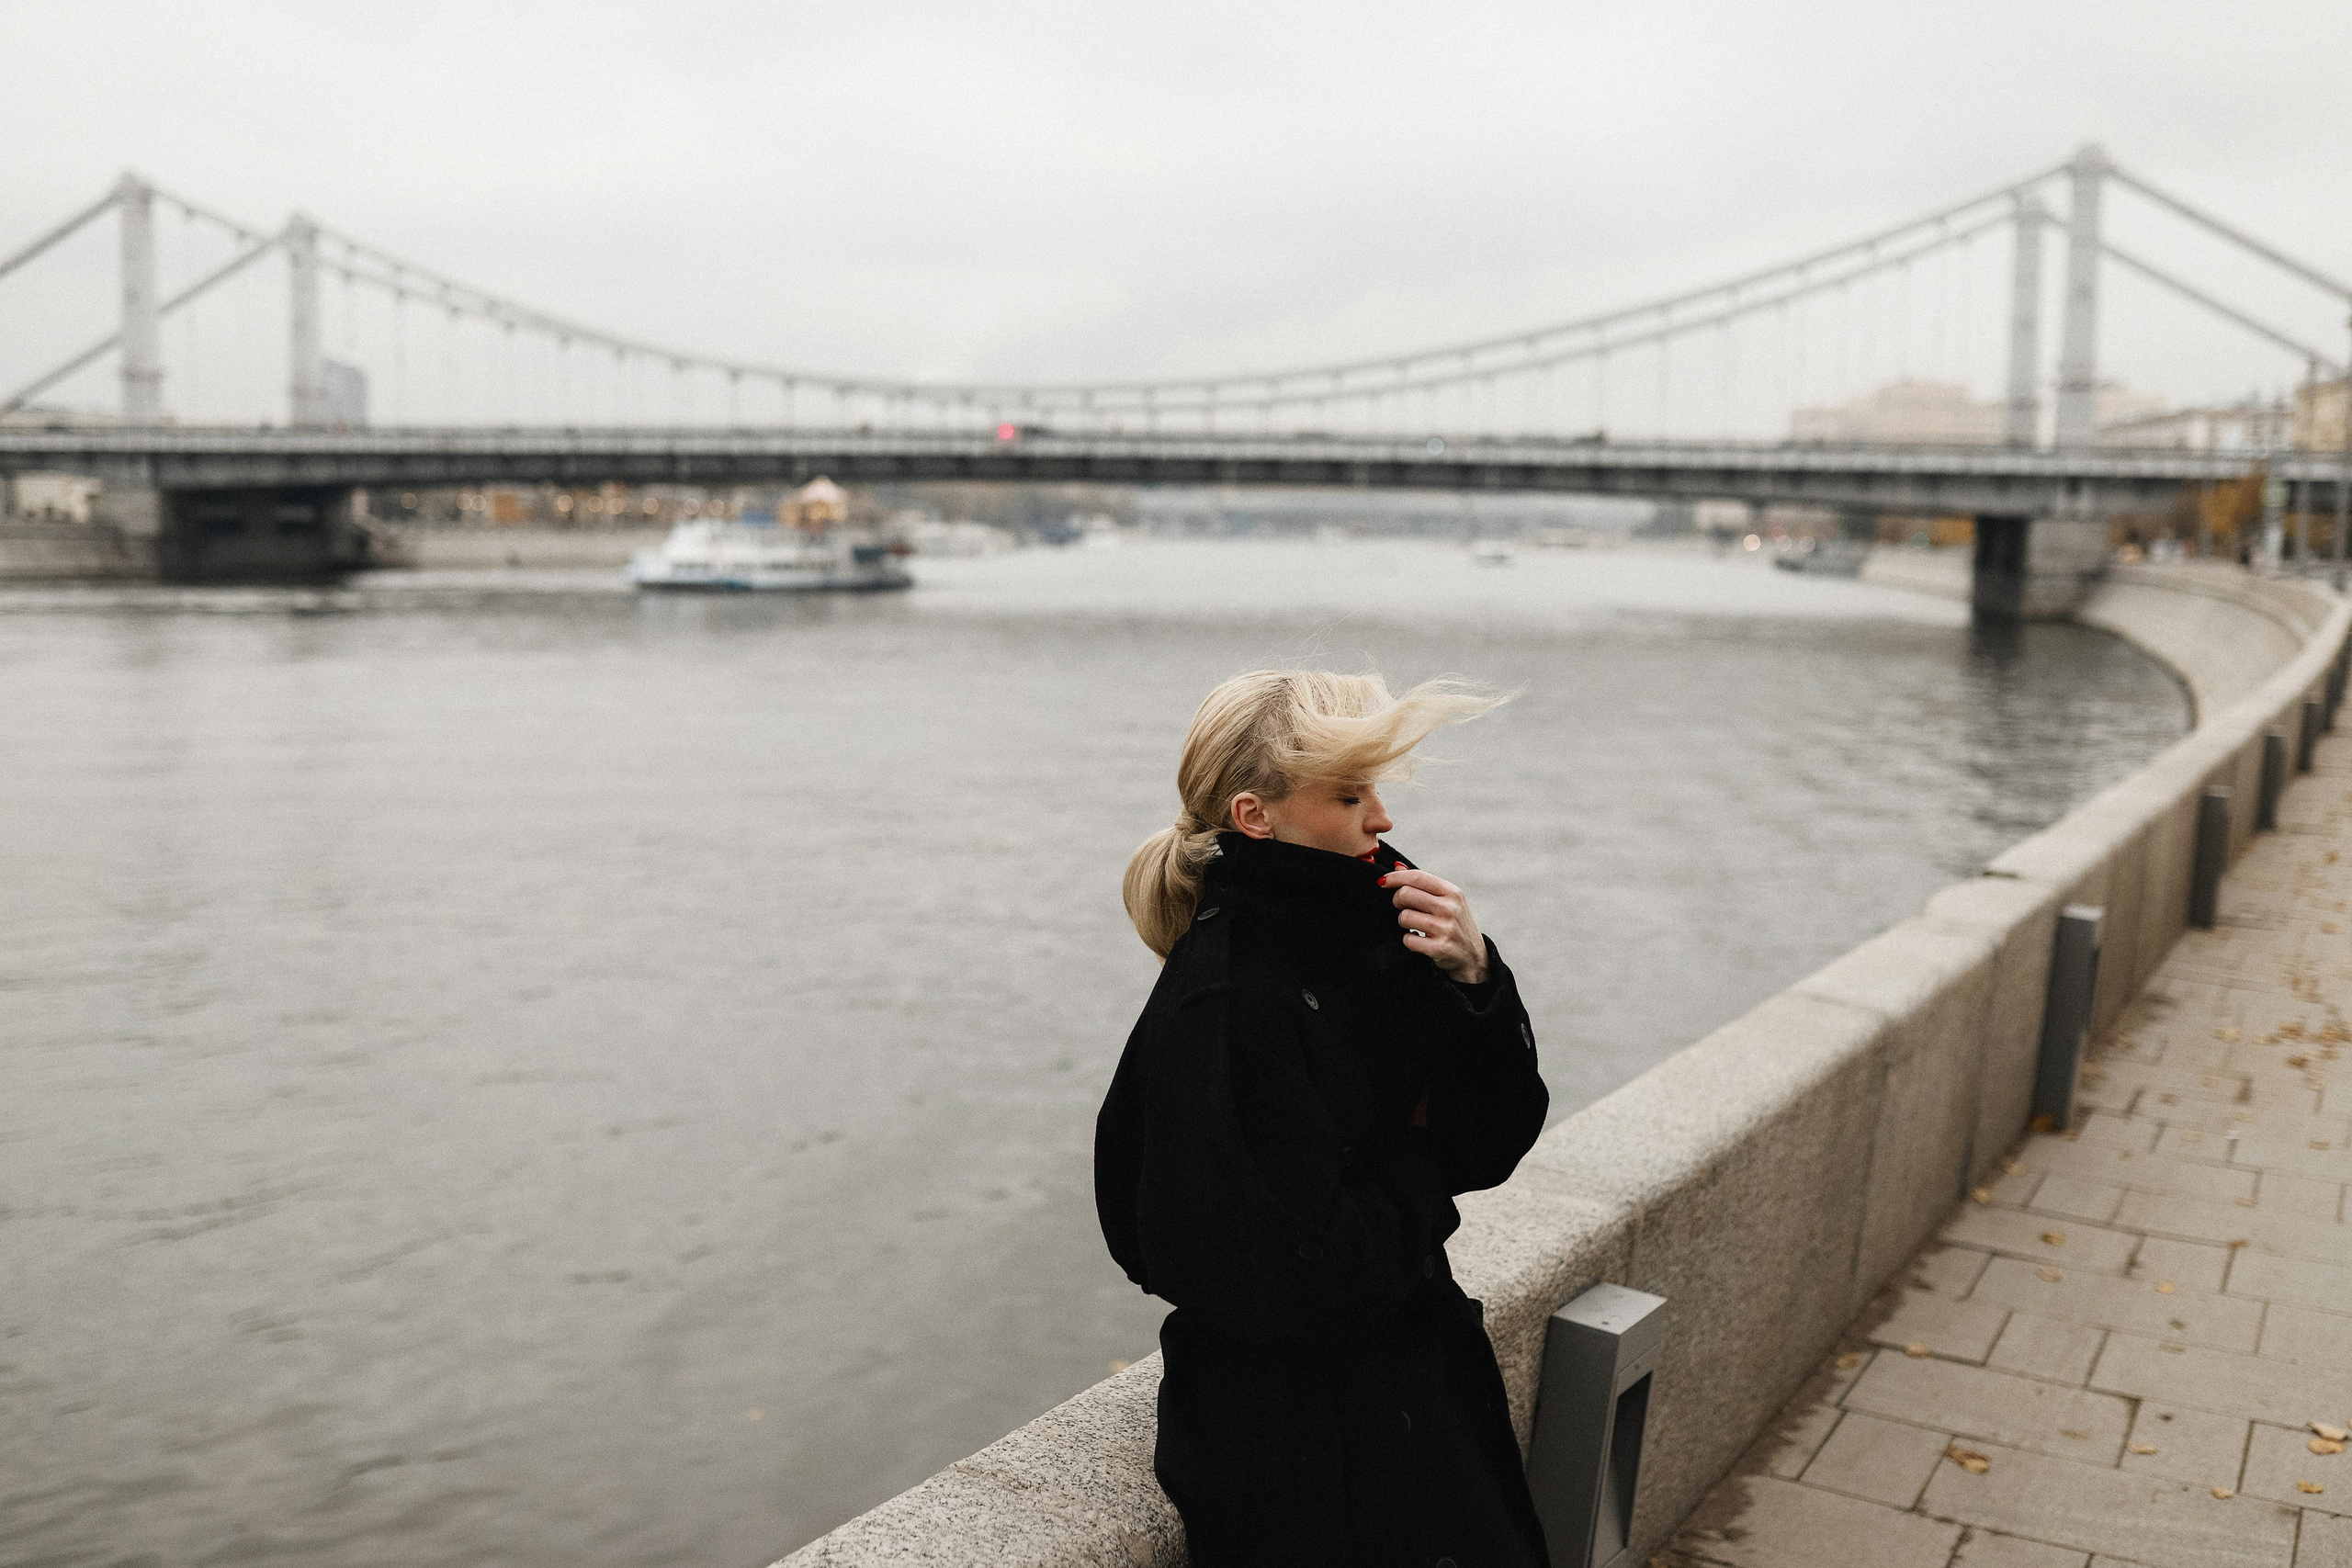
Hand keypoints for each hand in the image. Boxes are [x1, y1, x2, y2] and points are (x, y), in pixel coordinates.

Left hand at [1379, 868, 1487, 984]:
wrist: (1473, 956)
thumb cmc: (1455, 923)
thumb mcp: (1447, 900)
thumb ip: (1423, 884)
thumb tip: (1397, 866)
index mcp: (1452, 892)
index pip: (1417, 877)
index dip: (1395, 878)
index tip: (1382, 882)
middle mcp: (1450, 908)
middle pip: (1405, 894)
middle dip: (1398, 901)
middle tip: (1404, 908)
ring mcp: (1445, 928)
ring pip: (1404, 917)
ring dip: (1404, 922)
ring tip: (1415, 925)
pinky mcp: (1439, 948)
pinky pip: (1408, 939)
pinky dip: (1409, 940)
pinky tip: (1420, 940)